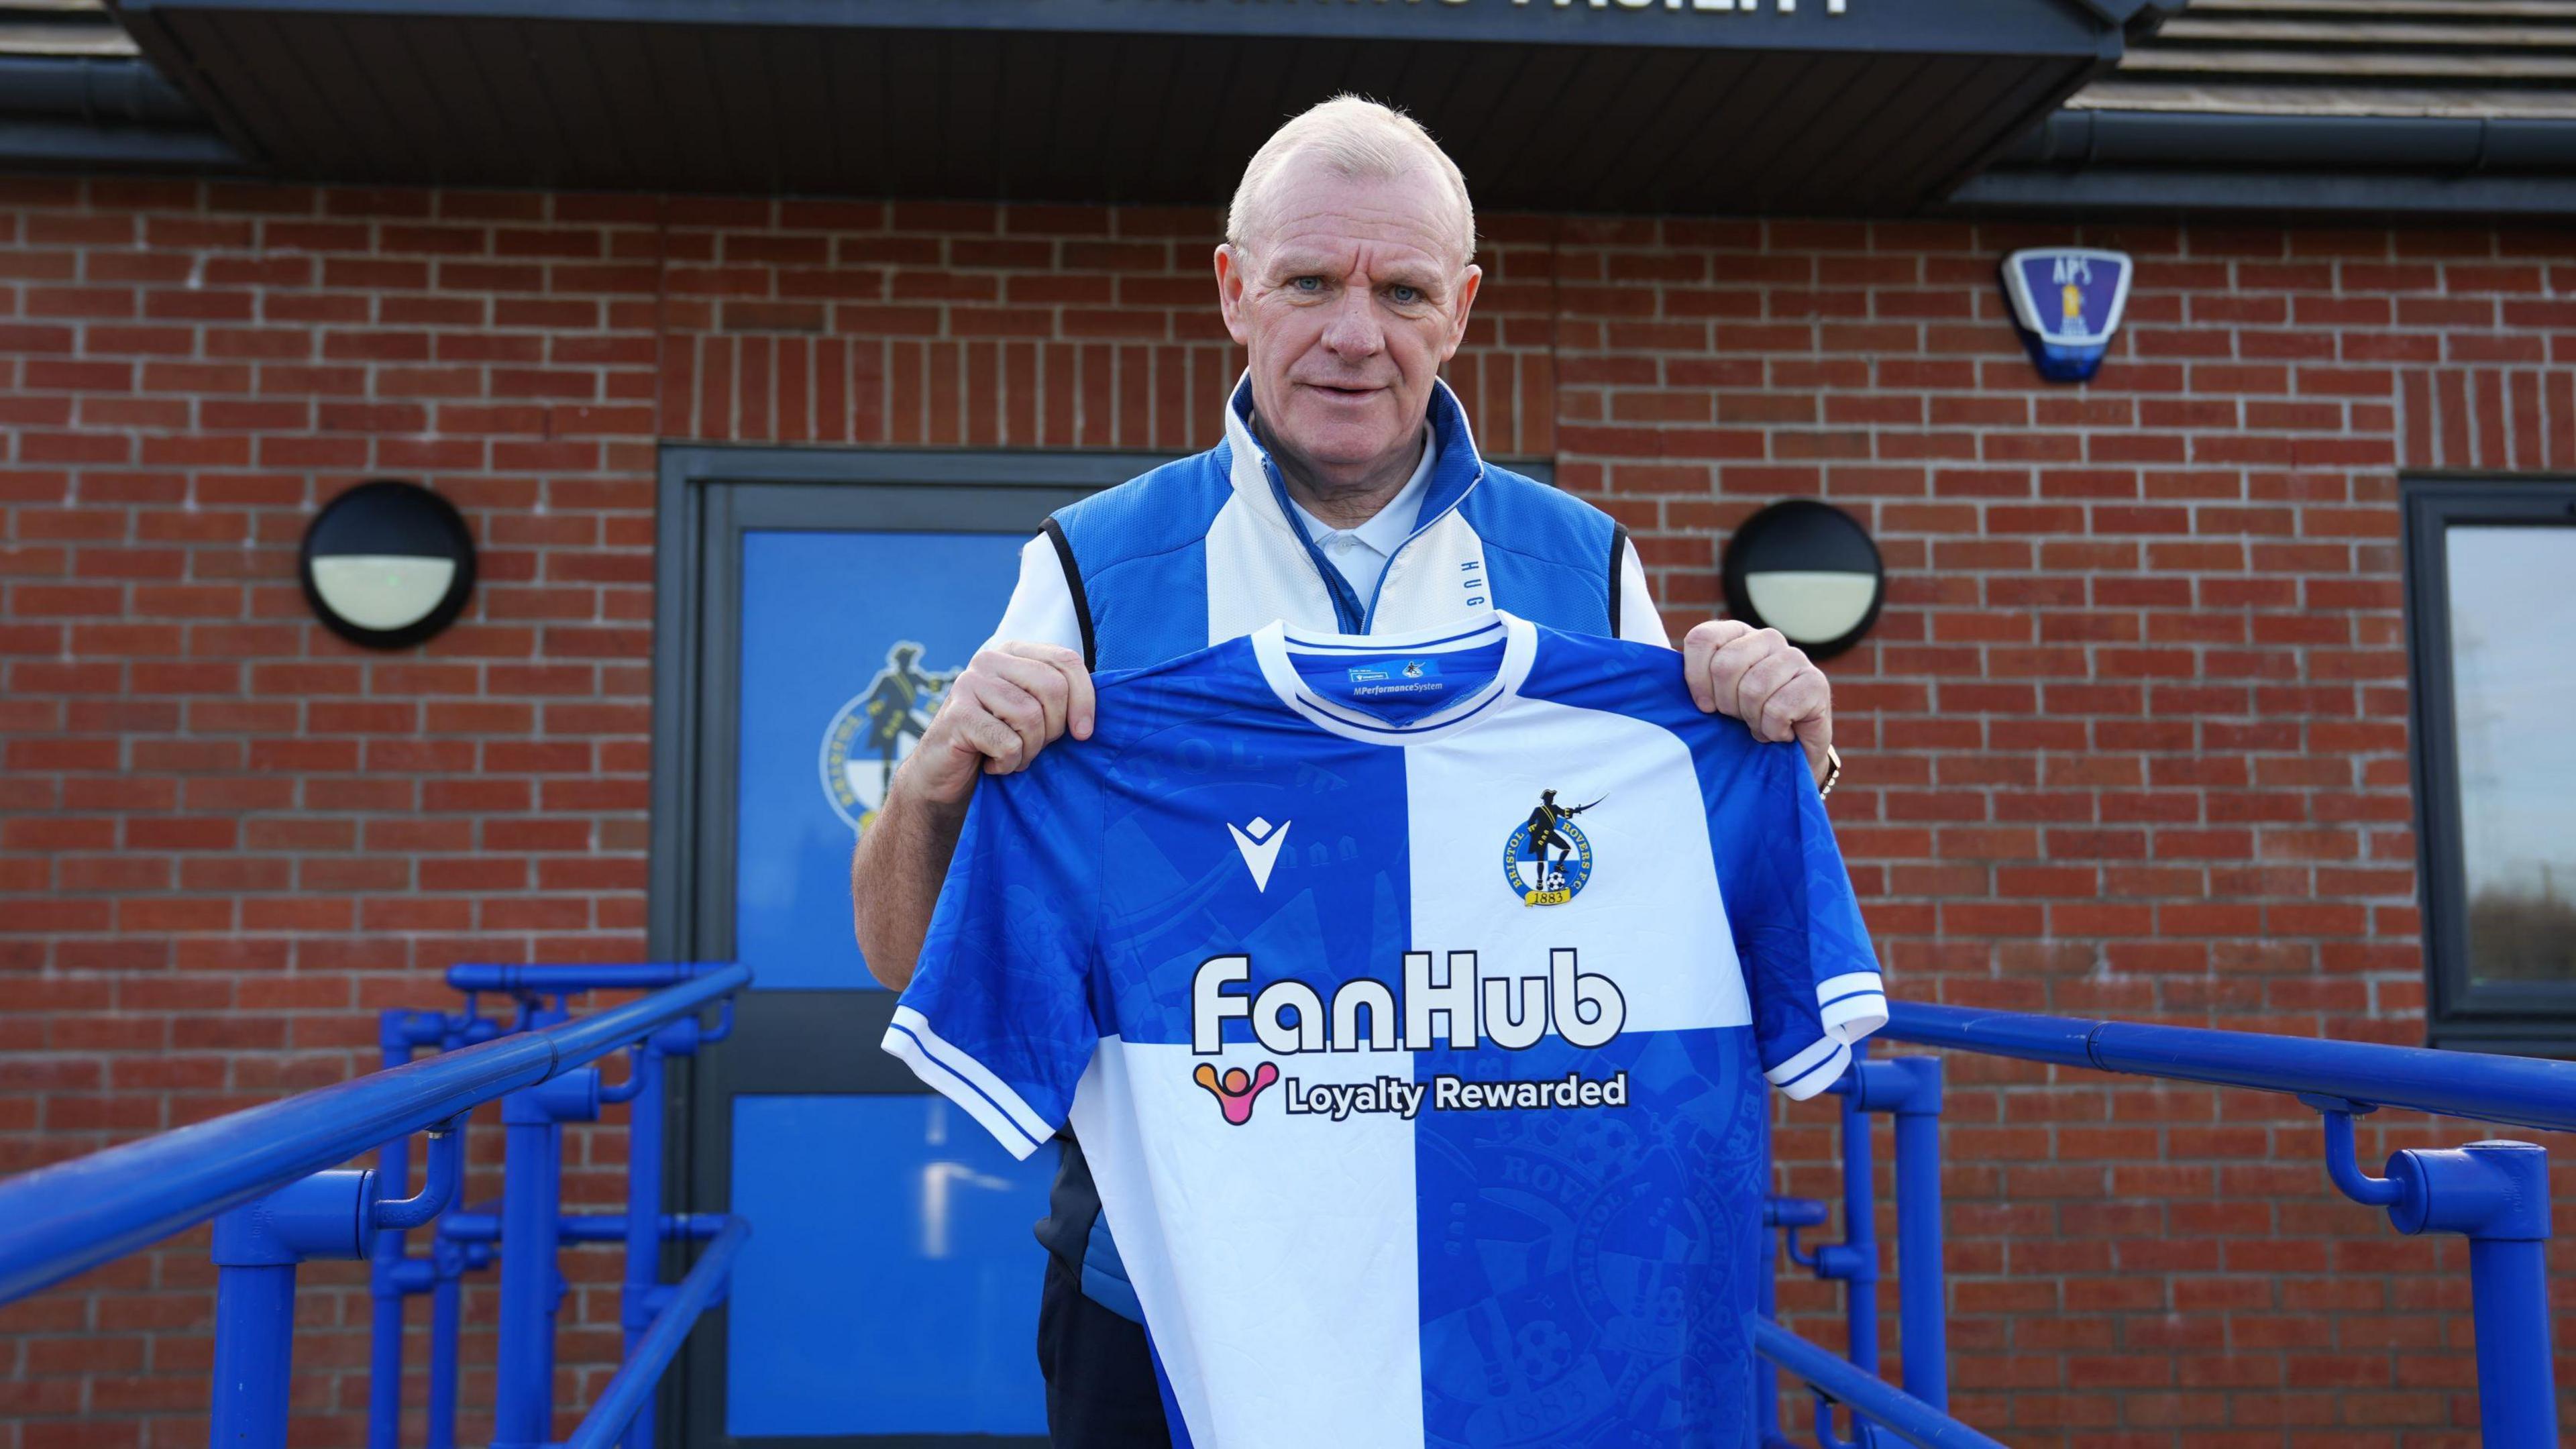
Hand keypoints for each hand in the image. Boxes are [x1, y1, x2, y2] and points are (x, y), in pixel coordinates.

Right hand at [900, 641, 1094, 808]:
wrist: (944, 777)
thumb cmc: (998, 744)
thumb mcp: (1034, 714)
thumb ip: (1059, 698)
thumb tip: (1101, 706)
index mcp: (1013, 652)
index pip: (1066, 661)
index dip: (1085, 699)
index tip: (1084, 733)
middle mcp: (989, 659)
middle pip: (1052, 688)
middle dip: (1053, 729)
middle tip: (1033, 746)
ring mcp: (969, 683)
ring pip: (1031, 717)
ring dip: (1029, 750)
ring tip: (1011, 756)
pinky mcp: (958, 714)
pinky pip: (1009, 743)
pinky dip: (1008, 763)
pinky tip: (992, 765)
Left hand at [1681, 619, 1832, 783]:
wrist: (1788, 754)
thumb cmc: (1744, 722)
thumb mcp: (1714, 699)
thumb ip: (1695, 680)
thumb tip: (1662, 670)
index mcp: (1737, 634)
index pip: (1702, 638)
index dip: (1696, 678)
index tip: (1703, 706)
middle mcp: (1767, 638)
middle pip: (1726, 665)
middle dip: (1726, 704)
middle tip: (1738, 718)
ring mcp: (1795, 657)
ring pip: (1753, 688)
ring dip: (1752, 720)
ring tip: (1759, 725)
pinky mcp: (1817, 683)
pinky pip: (1778, 708)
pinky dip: (1773, 730)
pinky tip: (1780, 731)